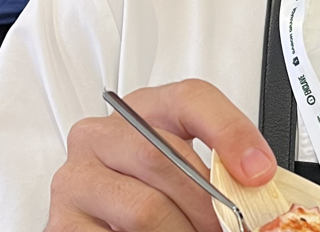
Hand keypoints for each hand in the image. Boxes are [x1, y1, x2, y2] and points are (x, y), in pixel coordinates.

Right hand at [46, 79, 275, 231]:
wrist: (108, 220)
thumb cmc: (154, 194)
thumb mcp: (187, 169)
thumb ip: (220, 167)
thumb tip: (258, 183)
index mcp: (141, 111)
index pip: (190, 99)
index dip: (229, 131)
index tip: (258, 172)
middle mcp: (101, 136)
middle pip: (165, 157)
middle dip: (208, 202)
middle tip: (230, 225)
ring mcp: (76, 178)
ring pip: (146, 207)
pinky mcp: (61, 222)